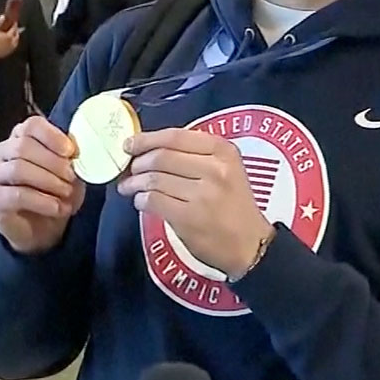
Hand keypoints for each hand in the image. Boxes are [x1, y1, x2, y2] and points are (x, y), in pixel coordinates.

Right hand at [0, 14, 21, 61]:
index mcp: (9, 36)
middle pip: (17, 33)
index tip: (14, 21)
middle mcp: (13, 41)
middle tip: (13, 26)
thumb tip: (3, 16)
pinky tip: (10, 39)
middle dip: (15, 29)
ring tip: (12, 32)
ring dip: (15, 35)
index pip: (14, 28)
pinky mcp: (11, 50)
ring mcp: (13, 46)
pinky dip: (14, 41)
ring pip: (16, 39)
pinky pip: (15, 44)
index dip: (14, 24)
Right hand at [0, 117, 84, 253]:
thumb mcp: (71, 171)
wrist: (43, 227)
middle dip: (54, 162)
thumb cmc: (58, 192)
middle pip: (24, 147)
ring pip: (18, 169)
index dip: (52, 136)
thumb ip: (71, 157)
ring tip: (67, 193)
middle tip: (72, 177)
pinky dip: (43, 201)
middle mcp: (4, 152)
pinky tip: (58, 208)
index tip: (71, 151)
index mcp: (23, 138)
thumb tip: (80, 148)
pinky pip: (17, 195)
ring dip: (49, 181)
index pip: (32, 125)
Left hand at [117, 129, 273, 278]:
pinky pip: (152, 200)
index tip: (130, 144)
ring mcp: (202, 194)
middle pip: (161, 157)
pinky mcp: (189, 217)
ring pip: (153, 179)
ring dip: (134, 183)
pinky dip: (141, 200)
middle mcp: (215, 169)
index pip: (176, 136)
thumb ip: (196, 155)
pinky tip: (143, 202)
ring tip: (130, 187)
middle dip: (138, 163)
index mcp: (224, 152)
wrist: (250, 243)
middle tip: (130, 170)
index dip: (146, 139)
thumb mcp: (227, 170)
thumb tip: (149, 149)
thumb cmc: (234, 205)